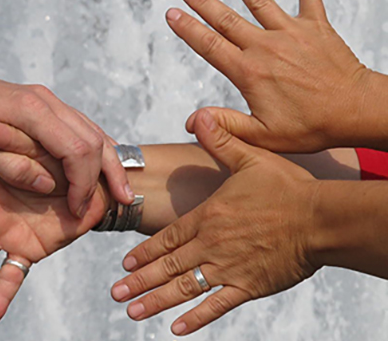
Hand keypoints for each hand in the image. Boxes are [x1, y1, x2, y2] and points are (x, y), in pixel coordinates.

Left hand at [0, 64, 131, 216]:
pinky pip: (79, 126)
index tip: (77, 210)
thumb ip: (12, 167)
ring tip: (122, 191)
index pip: (75, 149)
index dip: (82, 183)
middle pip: (91, 138)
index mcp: (29, 110)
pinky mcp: (42, 104)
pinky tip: (102, 167)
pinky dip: (95, 149)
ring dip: (107, 161)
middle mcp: (45, 100)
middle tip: (106, 206)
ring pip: (91, 130)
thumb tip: (48, 184)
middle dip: (102, 175)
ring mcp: (46, 99)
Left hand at [111, 110, 318, 335]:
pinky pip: (216, 305)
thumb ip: (220, 140)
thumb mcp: (249, 157)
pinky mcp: (248, 285)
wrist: (320, 219)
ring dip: (156, 300)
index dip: (143, 252)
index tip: (124, 263)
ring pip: (184, 288)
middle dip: (139, 280)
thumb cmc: (287, 187)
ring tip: (132, 311)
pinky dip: (195, 318)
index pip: (166, 237)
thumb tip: (198, 117)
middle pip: (167, 265)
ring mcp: (228, 267)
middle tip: (116, 292)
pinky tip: (176, 329)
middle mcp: (211, 244)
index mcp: (207, 216)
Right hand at [167, 0, 370, 151]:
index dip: (188, 29)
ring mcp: (291, 33)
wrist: (355, 112)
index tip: (172, 13)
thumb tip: (191, 121)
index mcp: (249, 72)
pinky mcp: (316, 26)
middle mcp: (266, 47)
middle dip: (203, 1)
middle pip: (227, 19)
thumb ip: (226, 125)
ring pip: (259, 0)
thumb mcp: (263, 135)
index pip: (211, 46)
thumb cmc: (311, 127)